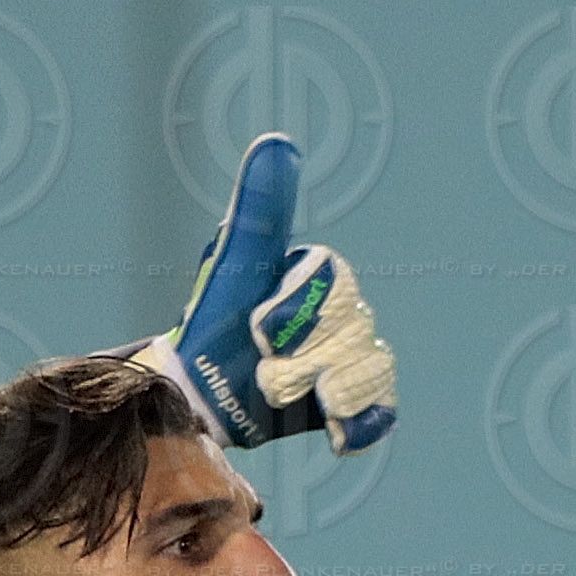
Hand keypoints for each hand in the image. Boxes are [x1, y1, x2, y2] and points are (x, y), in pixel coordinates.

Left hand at [132, 134, 396, 453]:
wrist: (196, 394)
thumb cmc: (214, 324)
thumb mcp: (234, 266)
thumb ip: (259, 210)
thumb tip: (277, 143)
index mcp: (319, 277)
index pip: (334, 281)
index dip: (297, 308)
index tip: (259, 330)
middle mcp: (344, 315)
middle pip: (354, 330)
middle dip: (303, 358)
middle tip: (261, 374)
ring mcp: (350, 362)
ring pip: (370, 368)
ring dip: (328, 388)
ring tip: (281, 397)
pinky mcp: (349, 409)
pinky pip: (379, 414)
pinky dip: (360, 424)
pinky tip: (334, 432)